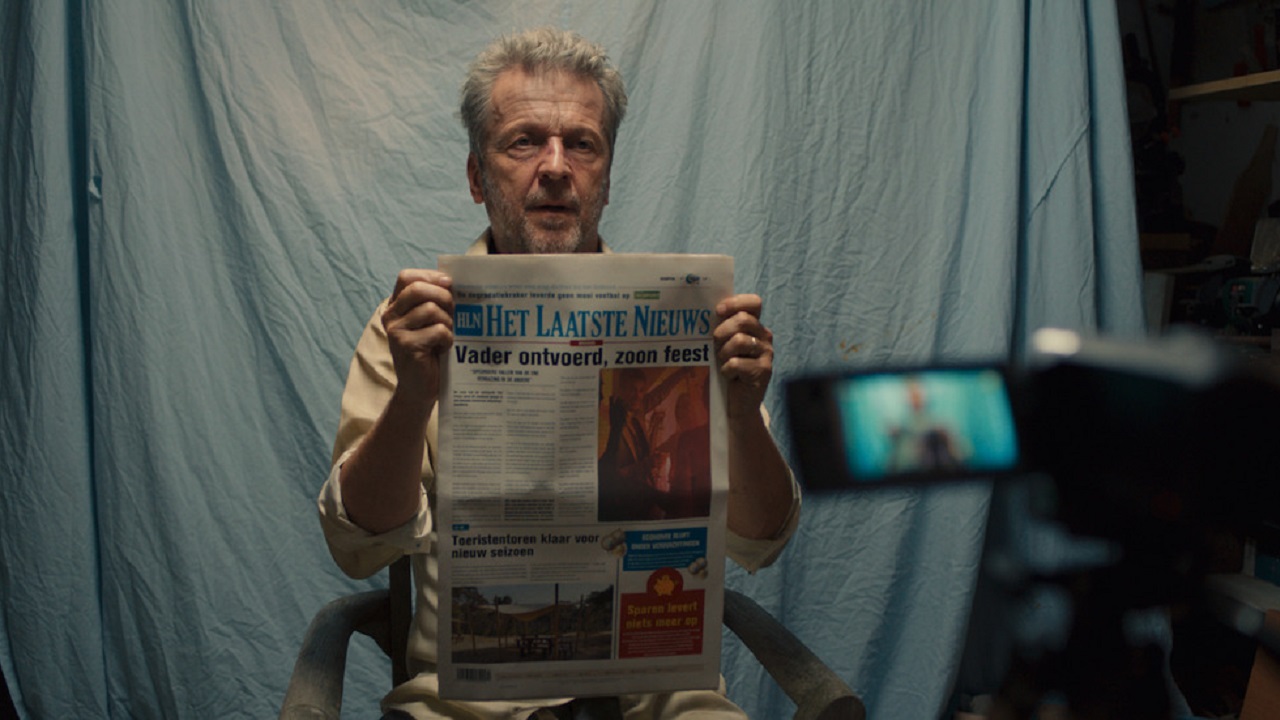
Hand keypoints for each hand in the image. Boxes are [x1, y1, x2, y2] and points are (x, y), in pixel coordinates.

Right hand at [381, 269, 453, 399]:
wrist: (420, 388)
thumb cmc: (431, 352)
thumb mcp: (430, 322)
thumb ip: (436, 302)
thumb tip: (458, 283)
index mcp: (396, 305)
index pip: (407, 277)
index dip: (429, 276)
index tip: (448, 283)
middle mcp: (391, 315)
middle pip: (419, 289)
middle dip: (444, 297)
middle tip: (454, 312)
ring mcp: (396, 331)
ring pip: (431, 309)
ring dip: (449, 322)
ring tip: (448, 335)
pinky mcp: (406, 346)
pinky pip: (438, 330)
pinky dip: (448, 338)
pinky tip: (444, 348)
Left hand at [713, 294, 773, 419]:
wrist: (740, 402)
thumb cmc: (730, 370)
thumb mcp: (726, 345)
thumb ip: (724, 328)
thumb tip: (707, 311)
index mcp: (756, 326)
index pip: (754, 303)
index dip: (735, 303)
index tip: (718, 311)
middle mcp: (765, 337)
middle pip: (742, 320)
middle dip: (722, 332)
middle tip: (716, 346)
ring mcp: (766, 354)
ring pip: (739, 341)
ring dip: (724, 353)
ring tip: (723, 362)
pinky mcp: (763, 371)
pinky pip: (736, 363)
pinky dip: (727, 370)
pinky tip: (729, 376)